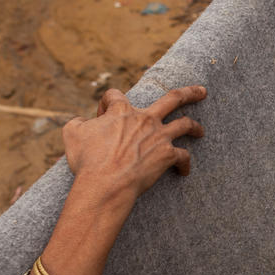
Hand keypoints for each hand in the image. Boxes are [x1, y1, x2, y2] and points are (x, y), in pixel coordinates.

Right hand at [62, 86, 205, 205]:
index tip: (102, 115)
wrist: (106, 183)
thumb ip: (77, 123)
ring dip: (195, 127)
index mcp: (122, 111)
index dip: (106, 103)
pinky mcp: (167, 155)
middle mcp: (145, 119)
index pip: (115, 96)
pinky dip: (185, 164)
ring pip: (185, 125)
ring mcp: (159, 136)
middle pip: (173, 99)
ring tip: (201, 131)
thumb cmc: (88, 160)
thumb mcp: (72, 135)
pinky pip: (183, 157)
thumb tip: (82, 122)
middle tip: (202, 91)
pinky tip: (184, 171)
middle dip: (190, 93)